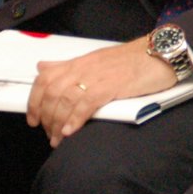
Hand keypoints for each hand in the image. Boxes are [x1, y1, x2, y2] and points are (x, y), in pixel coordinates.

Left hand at [25, 37, 175, 145]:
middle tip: (48, 134)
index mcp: (78, 62)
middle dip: (46, 117)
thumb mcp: (95, 60)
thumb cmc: (131, 60)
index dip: (34, 101)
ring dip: (58, 123)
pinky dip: (75, 119)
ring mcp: (97, 76)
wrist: (158, 54)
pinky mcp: (111, 85)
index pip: (45, 78)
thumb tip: (43, 67)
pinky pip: (86, 103)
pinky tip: (70, 132)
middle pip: (52, 92)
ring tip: (58, 139)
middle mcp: (83, 68)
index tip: (34, 120)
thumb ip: (68, 66)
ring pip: (66, 99)